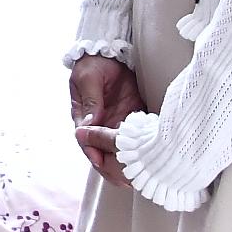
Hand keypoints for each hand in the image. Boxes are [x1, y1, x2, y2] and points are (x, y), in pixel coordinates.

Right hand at [68, 54, 144, 191]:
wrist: (109, 51)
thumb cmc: (94, 63)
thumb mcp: (88, 78)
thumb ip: (91, 100)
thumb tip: (89, 124)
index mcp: (83, 116)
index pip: (86, 140)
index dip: (93, 152)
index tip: (100, 161)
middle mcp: (99, 124)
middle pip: (103, 151)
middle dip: (112, 168)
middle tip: (125, 180)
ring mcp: (114, 123)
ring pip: (119, 150)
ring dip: (127, 164)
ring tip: (139, 178)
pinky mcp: (131, 118)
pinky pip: (134, 139)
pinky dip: (140, 151)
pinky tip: (149, 162)